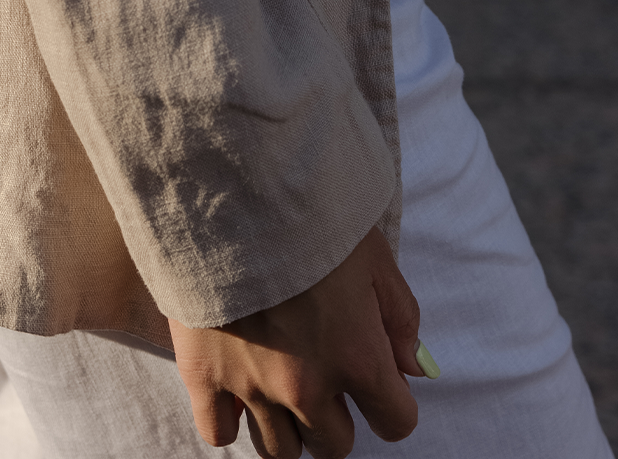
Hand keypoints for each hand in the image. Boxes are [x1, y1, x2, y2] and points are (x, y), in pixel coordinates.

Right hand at [168, 226, 422, 456]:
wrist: (233, 185)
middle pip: (334, 446)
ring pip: (280, 451)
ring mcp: (252, 385)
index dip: (391, 405)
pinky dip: (231, 418)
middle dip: (335, 417)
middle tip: (321, 375)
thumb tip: (413, 370)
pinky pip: (220, 432)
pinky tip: (237, 388)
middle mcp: (308, 386)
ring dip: (288, 426)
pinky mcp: (204, 374)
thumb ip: (399, 319)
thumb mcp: (373, 255)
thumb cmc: (312, 213)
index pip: (396, 423)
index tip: (376, 381)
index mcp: (358, 358)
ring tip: (279, 386)